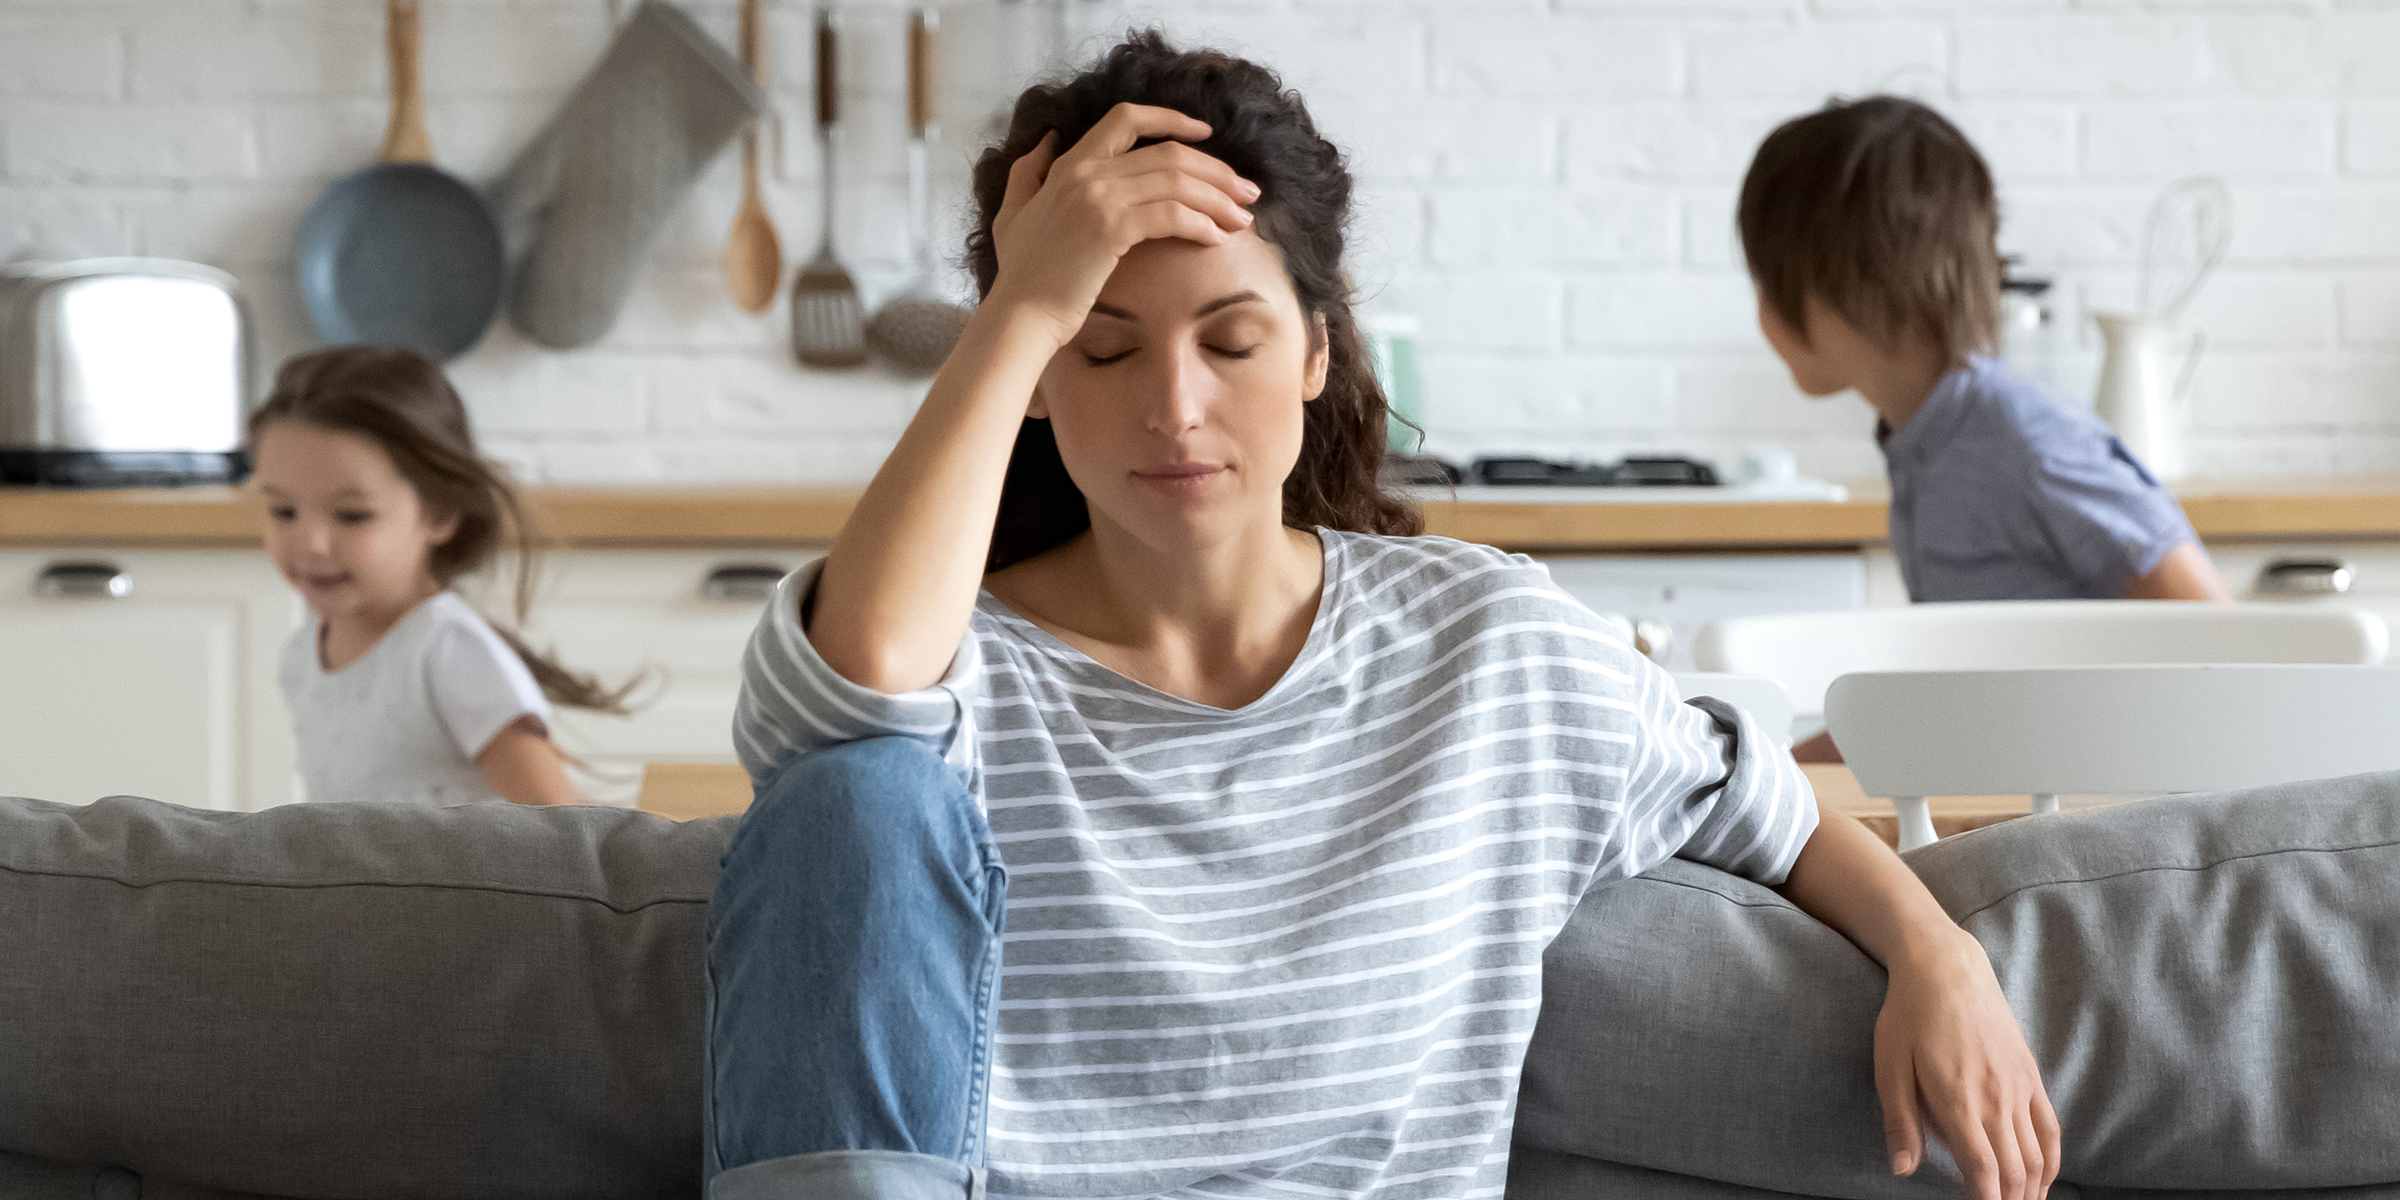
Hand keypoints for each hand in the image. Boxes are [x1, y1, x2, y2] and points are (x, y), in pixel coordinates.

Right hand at [984, 102, 1260, 348]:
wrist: (1020, 314)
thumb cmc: (1021, 273)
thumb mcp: (1014, 211)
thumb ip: (1028, 172)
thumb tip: (1048, 139)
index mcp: (1070, 163)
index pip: (1128, 118)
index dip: (1172, 119)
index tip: (1206, 134)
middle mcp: (1086, 171)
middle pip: (1169, 153)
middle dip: (1217, 170)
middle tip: (1247, 191)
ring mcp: (1099, 197)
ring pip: (1178, 182)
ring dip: (1219, 199)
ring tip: (1243, 219)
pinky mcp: (1112, 228)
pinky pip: (1172, 215)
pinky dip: (1202, 224)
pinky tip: (1217, 239)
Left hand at [1875, 930, 2060, 1199]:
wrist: (1947, 968)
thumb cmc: (1908, 1015)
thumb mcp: (1889, 1066)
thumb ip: (1899, 1122)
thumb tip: (1901, 1170)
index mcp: (1958, 1100)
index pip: (1984, 1172)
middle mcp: (1996, 1098)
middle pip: (2015, 1172)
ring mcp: (2019, 1087)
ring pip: (2037, 1156)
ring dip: (2031, 1190)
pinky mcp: (2030, 1075)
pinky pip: (2050, 1128)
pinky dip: (2051, 1161)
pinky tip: (2043, 1179)